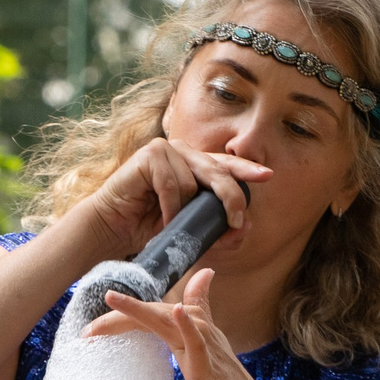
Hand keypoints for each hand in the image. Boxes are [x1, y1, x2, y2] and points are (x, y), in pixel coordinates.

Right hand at [73, 136, 267, 253]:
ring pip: (193, 182)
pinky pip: (172, 184)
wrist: (112, 227)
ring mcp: (165, 150)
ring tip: (170, 224)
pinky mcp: (149, 155)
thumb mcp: (189, 230)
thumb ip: (216, 229)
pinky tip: (163, 220)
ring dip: (185, 211)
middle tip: (236, 222)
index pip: (226, 165)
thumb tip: (245, 227)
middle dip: (230, 198)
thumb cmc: (148, 226)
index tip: (267, 176)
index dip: (246, 169)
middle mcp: (182, 152)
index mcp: (194, 164)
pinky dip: (170, 207)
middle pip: (217, 171)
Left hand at [94, 269, 291, 379]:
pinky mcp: (209, 365)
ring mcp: (205, 346)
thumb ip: (201, 313)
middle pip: (154, 313)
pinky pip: (197, 341)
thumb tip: (203, 278)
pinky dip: (186, 325)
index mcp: (194, 327)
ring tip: (113, 299)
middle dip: (120, 315)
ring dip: (140, 309)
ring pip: (168, 320)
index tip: (93, 330)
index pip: (154, 313)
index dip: (125, 314)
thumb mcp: (205, 348)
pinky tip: (176, 312)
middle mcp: (199, 329)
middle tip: (87, 331)